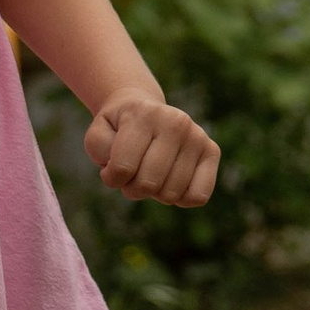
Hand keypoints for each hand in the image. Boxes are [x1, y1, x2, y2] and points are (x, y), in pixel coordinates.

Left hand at [84, 91, 220, 203]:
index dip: (111, 179)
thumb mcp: (97, 135)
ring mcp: (197, 136)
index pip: (123, 168)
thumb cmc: (119, 129)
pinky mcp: (212, 150)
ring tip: (151, 173)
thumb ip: (100, 150)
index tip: (110, 169)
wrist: (145, 110)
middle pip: (148, 184)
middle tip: (132, 173)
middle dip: (133, 188)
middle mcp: (176, 122)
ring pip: (172, 194)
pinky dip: (180, 199)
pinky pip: (198, 196)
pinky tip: (171, 182)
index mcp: (145, 114)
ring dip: (155, 194)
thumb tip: (124, 170)